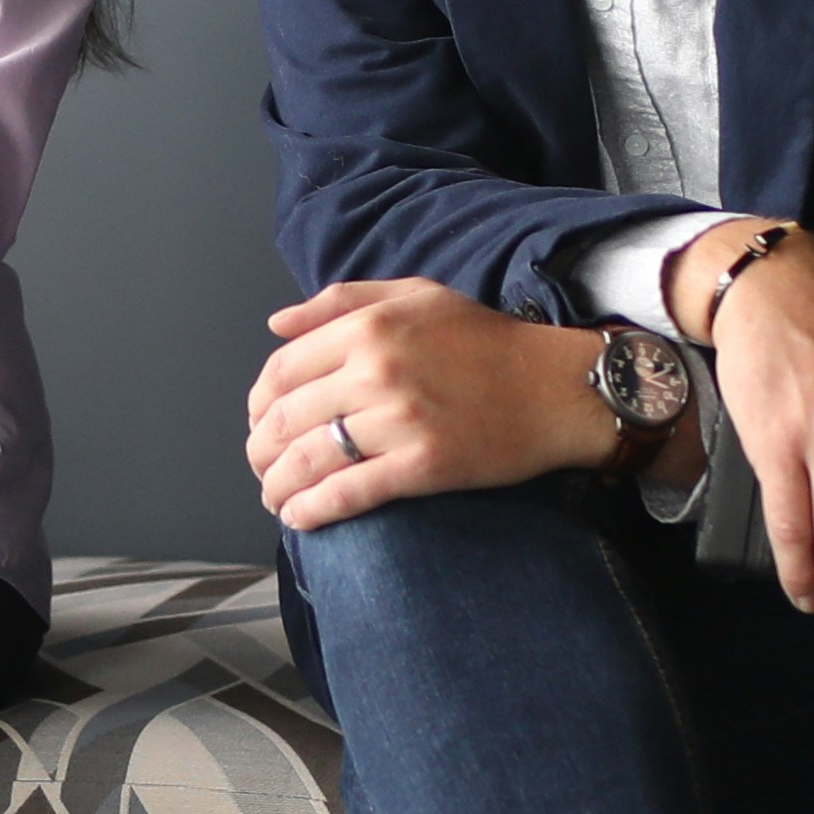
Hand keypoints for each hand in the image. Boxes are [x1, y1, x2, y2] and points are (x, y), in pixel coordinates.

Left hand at [243, 279, 620, 532]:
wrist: (555, 387)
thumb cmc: (485, 340)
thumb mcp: (415, 295)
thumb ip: (341, 302)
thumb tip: (277, 324)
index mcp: (368, 328)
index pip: (281, 371)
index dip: (259, 405)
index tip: (261, 424)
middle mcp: (376, 371)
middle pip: (285, 419)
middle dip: (260, 452)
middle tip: (262, 468)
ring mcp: (399, 420)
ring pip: (308, 460)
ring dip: (277, 487)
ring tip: (275, 499)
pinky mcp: (423, 465)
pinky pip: (348, 492)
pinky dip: (313, 510)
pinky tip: (300, 518)